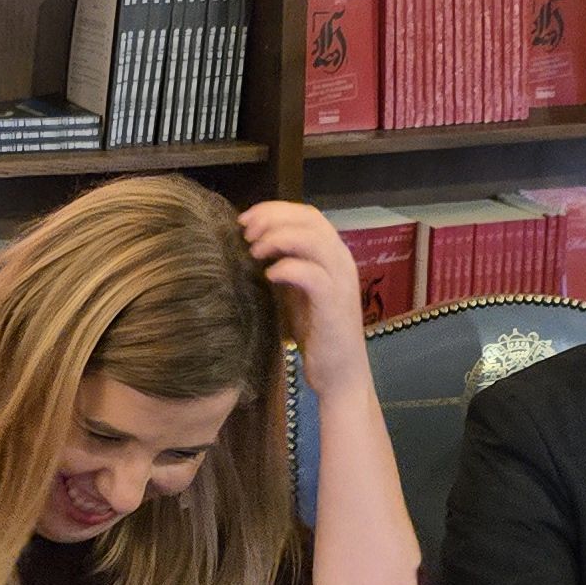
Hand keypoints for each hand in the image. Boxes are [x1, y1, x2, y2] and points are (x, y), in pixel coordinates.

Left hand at [243, 201, 371, 399]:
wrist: (339, 374)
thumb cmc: (315, 334)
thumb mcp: (295, 291)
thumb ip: (284, 264)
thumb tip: (251, 244)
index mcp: (332, 254)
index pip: (307, 214)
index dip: (274, 210)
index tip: (244, 220)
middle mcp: (341, 261)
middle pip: (310, 219)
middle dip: (273, 218)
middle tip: (245, 232)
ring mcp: (341, 282)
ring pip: (313, 240)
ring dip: (279, 238)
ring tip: (254, 251)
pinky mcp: (335, 305)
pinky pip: (312, 275)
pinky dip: (287, 268)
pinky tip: (268, 276)